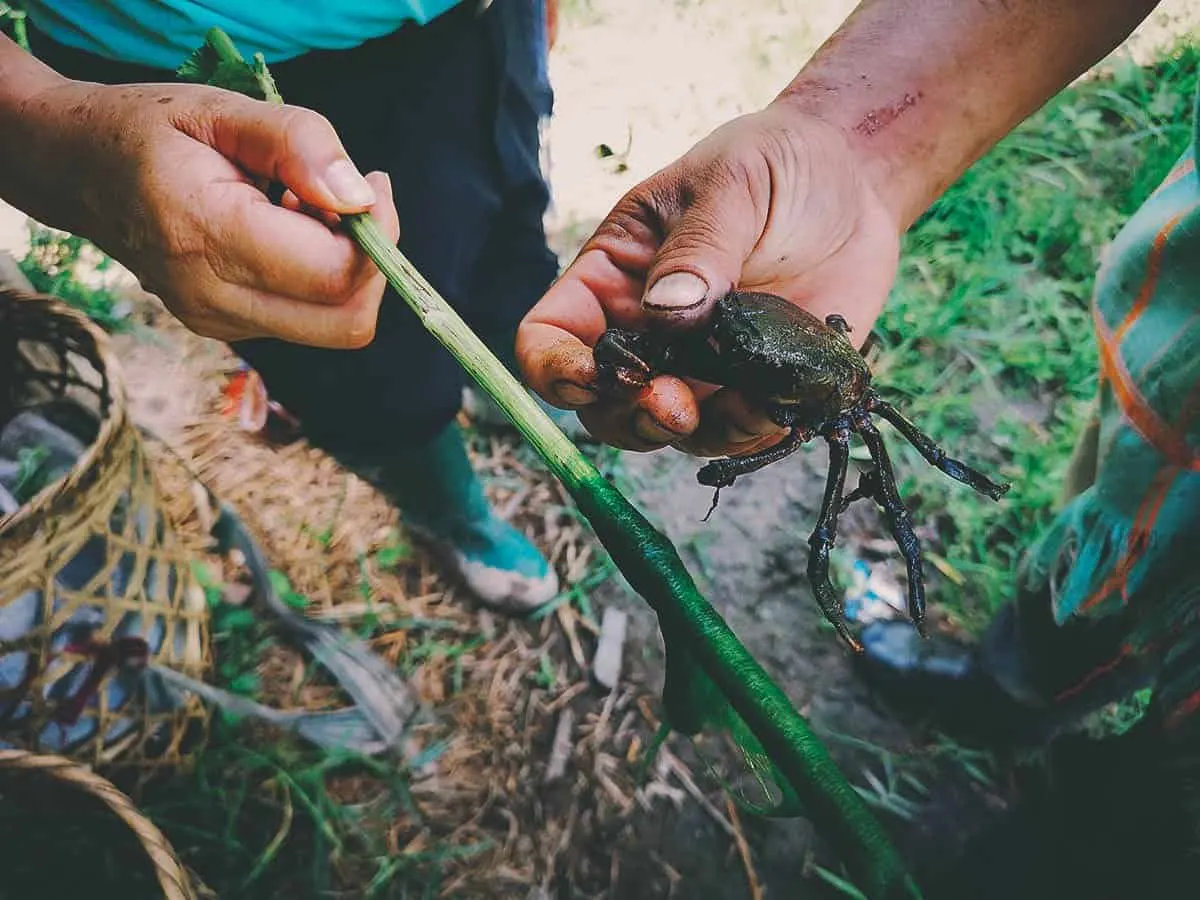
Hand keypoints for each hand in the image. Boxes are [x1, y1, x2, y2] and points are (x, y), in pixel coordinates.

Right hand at [14, 79, 399, 347]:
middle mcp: (212, 296)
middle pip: (345, 321)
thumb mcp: (222, 108)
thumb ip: (298, 144)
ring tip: (306, 209)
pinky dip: (317, 278)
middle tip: (352, 200)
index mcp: (207, 235)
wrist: (77, 170)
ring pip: (332, 325)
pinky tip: (285, 230)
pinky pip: (305, 320)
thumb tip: (361, 197)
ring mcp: (217, 322)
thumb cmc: (151, 131)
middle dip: (371, 263)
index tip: (370, 183)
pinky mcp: (225, 328)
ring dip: (344, 269)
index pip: (333, 275)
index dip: (377, 236)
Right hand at [516, 103, 900, 455]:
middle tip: (674, 404)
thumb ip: (699, 246)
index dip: (553, 366)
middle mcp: (644, 333)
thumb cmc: (777, 165)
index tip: (592, 375)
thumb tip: (666, 312)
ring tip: (743, 406)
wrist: (857, 184)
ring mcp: (698, 368)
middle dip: (628, 415)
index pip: (549, 334)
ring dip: (691, 433)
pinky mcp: (753, 388)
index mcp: (612, 276)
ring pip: (665, 431)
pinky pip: (737, 433)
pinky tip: (781, 405)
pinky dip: (753, 433)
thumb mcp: (733, 182)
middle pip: (601, 403)